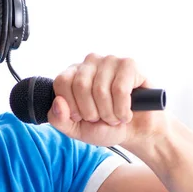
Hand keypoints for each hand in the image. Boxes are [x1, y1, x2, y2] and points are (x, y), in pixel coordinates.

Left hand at [47, 54, 166, 147]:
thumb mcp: (75, 129)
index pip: (62, 82)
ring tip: (114, 117)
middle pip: (81, 85)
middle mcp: (90, 62)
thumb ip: (59, 119)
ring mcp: (110, 61)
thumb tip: (58, 102)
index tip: (81, 117)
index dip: (72, 106)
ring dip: (109, 114)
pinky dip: (123, 109)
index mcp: (72, 73)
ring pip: (101, 90)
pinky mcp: (130, 64)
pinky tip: (126, 113)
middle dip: (92, 112)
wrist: (134, 131)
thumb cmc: (103, 126)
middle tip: (101, 118)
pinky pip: (120, 89)